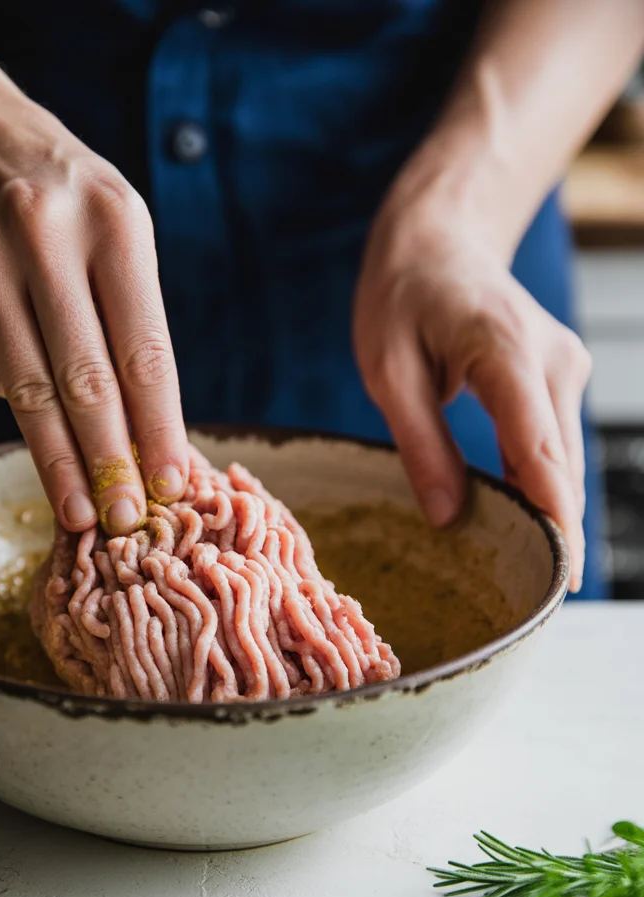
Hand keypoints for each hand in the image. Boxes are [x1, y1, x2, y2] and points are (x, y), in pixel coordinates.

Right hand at [0, 58, 187, 536]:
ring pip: (26, 387)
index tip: (173, 484)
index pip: (144, 349)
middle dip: (110, 461)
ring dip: (57, 460)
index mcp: (112, 222)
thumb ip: (133, 322)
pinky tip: (32, 409)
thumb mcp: (117, 232)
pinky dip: (13, 398)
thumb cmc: (64, 201)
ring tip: (79, 511)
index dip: (160, 426)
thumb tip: (153, 437)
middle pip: (84, 379)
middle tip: (125, 520)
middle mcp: (42, 234)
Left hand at [353, 207, 588, 591]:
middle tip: (540, 600)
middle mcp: (550, 358)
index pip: (538, 448)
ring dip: (550, 512)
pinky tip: (525, 526)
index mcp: (504, 350)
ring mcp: (562, 366)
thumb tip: (446, 517)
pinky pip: (553, 443)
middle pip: (560, 463)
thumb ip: (421, 442)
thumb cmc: (400, 298)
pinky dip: (541, 484)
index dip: (551, 516)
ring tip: (533, 577)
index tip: (557, 574)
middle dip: (555, 530)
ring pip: (563, 458)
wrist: (438, 241)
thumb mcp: (387, 370)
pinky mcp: (558, 376)